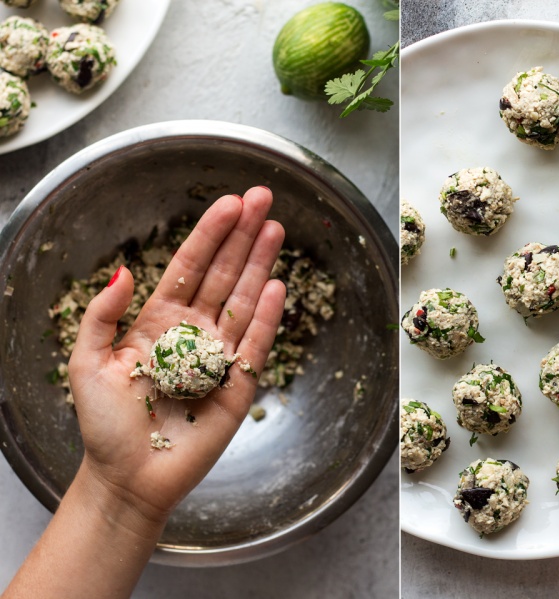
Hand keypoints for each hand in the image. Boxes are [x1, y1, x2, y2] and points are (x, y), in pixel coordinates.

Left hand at [68, 186, 285, 523]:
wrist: (128, 479)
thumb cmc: (105, 426)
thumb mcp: (87, 363)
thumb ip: (102, 315)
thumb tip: (122, 271)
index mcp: (159, 322)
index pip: (189, 267)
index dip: (209, 234)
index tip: (229, 203)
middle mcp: (194, 333)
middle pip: (224, 275)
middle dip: (242, 236)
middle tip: (262, 198)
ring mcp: (219, 357)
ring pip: (244, 301)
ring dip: (260, 265)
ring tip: (275, 228)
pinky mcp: (238, 385)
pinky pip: (254, 345)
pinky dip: (266, 317)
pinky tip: (276, 285)